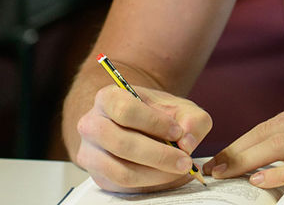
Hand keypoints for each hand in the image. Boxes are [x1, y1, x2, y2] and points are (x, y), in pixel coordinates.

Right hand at [74, 84, 212, 192]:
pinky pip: (124, 186)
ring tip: (180, 169)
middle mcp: (92, 125)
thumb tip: (187, 143)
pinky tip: (168, 175)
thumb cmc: (158, 114)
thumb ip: (192, 120)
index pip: (125, 110)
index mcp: (108, 98)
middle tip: (186, 160)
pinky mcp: (99, 176)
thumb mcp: (180, 108)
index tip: (177, 132)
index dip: (154, 123)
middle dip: (159, 155)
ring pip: (121, 171)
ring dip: (156, 174)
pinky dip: (150, 183)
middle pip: (122, 144)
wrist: (139, 126)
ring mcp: (91, 153)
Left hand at [204, 93, 283, 187]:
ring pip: (281, 145)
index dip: (243, 140)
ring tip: (225, 174)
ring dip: (247, 161)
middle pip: (269, 132)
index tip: (223, 155)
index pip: (272, 123)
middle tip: (213, 168)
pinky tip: (261, 180)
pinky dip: (280, 172)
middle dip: (236, 151)